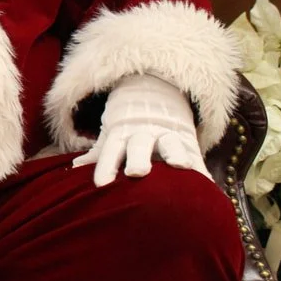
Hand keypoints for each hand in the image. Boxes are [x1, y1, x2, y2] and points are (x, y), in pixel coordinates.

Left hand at [73, 73, 207, 186]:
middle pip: (139, 145)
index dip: (105, 167)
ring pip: (170, 142)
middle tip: (135, 173)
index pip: (110, 151)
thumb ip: (97, 154)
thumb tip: (73, 169)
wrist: (155, 95)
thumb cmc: (127, 125)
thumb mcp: (111, 135)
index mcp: (121, 134)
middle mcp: (143, 133)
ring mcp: (167, 134)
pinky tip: (207, 183)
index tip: (101, 185)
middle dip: (137, 158)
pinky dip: (201, 168)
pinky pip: (195, 153)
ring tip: (181, 165)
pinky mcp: (188, 138)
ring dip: (174, 153)